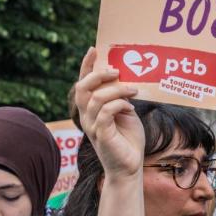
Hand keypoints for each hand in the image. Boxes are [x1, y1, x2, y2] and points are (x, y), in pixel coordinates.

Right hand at [73, 47, 144, 180]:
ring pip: (96, 99)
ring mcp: (92, 126)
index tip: (94, 49)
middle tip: (117, 71)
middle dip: (98, 75)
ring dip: (116, 90)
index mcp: (91, 109)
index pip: (83, 83)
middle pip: (82, 88)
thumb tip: (124, 81)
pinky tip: (130, 107)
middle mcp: (87, 116)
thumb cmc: (129, 141)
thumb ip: (121, 98)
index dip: (86, 66)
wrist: (130, 167)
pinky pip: (105, 113)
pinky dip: (118, 105)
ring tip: (133, 90)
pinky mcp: (101, 135)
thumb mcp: (127, 114)